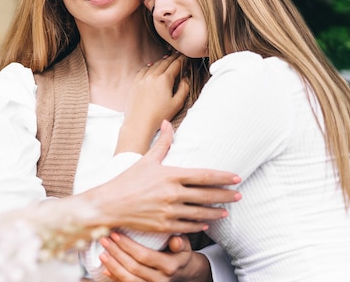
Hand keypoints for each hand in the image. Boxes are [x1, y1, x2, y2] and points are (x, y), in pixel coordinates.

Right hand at [82, 121, 241, 233]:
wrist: (110, 204)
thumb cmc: (128, 180)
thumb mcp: (146, 159)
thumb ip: (162, 143)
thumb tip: (167, 123)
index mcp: (171, 175)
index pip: (204, 176)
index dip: (223, 177)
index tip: (236, 178)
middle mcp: (173, 193)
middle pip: (207, 195)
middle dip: (225, 196)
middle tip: (239, 195)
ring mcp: (169, 211)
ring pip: (200, 213)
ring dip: (216, 212)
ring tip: (226, 211)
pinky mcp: (164, 225)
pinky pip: (188, 226)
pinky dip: (199, 225)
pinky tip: (207, 223)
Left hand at [99, 233, 210, 281]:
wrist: (182, 273)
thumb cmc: (179, 254)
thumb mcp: (184, 246)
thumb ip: (180, 242)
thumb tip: (176, 240)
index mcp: (169, 266)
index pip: (144, 256)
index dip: (128, 246)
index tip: (115, 234)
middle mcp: (160, 280)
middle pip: (133, 267)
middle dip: (116, 253)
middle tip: (104, 239)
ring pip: (128, 279)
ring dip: (113, 265)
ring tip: (102, 252)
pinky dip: (115, 277)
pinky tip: (105, 267)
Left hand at [117, 54, 189, 153]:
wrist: (139, 123)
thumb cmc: (159, 115)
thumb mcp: (177, 103)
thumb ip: (184, 88)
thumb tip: (186, 77)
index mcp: (165, 79)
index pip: (176, 65)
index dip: (182, 60)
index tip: (186, 57)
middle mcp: (153, 76)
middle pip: (165, 62)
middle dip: (173, 58)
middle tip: (178, 55)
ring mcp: (142, 79)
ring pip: (154, 65)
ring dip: (161, 61)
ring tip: (167, 59)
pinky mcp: (135, 84)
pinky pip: (143, 70)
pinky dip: (149, 66)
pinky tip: (151, 66)